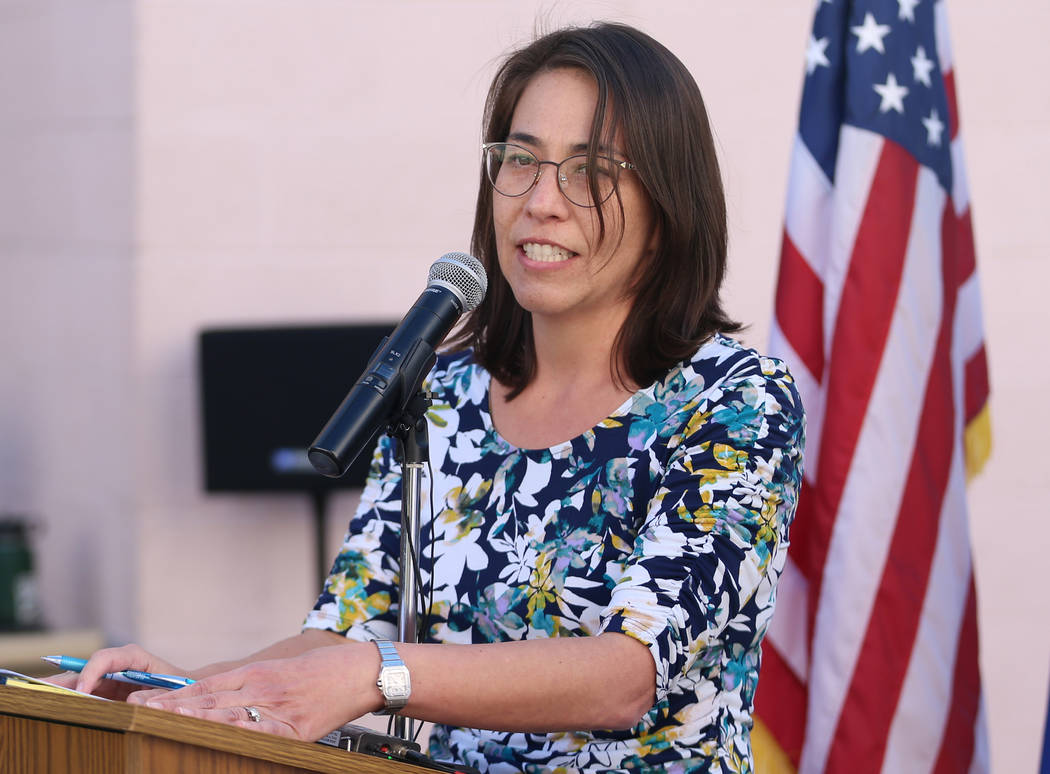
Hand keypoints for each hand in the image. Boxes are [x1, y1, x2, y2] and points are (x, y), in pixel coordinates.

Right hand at [48, 644, 185, 699]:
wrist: (181, 689)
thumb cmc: (176, 686)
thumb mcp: (168, 689)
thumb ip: (152, 694)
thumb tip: (131, 701)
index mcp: (132, 656)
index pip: (105, 658)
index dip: (90, 673)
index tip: (81, 691)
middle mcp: (116, 663)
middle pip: (84, 668)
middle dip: (63, 680)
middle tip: (39, 691)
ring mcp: (107, 676)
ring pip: (78, 680)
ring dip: (60, 690)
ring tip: (38, 699)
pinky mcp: (103, 689)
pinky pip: (81, 692)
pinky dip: (67, 698)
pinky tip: (52, 704)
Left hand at [132, 642, 380, 740]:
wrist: (362, 671)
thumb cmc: (323, 672)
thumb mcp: (282, 669)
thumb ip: (251, 683)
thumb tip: (217, 699)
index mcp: (258, 672)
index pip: (206, 685)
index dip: (173, 693)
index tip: (144, 699)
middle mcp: (262, 687)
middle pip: (209, 698)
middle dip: (171, 705)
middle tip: (138, 709)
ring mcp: (278, 706)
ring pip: (229, 712)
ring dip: (193, 718)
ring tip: (164, 719)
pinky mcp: (296, 727)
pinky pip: (264, 733)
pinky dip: (240, 736)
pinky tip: (219, 737)